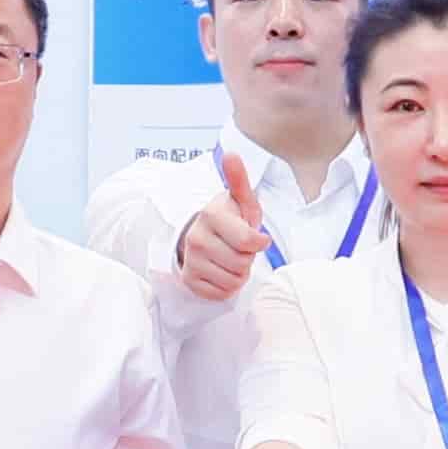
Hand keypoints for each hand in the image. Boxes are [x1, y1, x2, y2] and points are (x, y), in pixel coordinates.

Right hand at [174, 158, 271, 300]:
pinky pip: (221, 293)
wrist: (205, 236)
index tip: (256, 237)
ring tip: (231, 258)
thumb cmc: (230, 219)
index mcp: (211, 215)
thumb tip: (231, 155)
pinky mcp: (188, 279)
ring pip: (233, 281)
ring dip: (239, 273)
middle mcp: (197, 238)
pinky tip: (222, 271)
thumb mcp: (241, 200)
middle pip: (242, 263)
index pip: (248, 242)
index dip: (259, 243)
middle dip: (247, 258)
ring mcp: (190, 260)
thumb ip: (239, 180)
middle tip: (238, 247)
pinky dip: (227, 286)